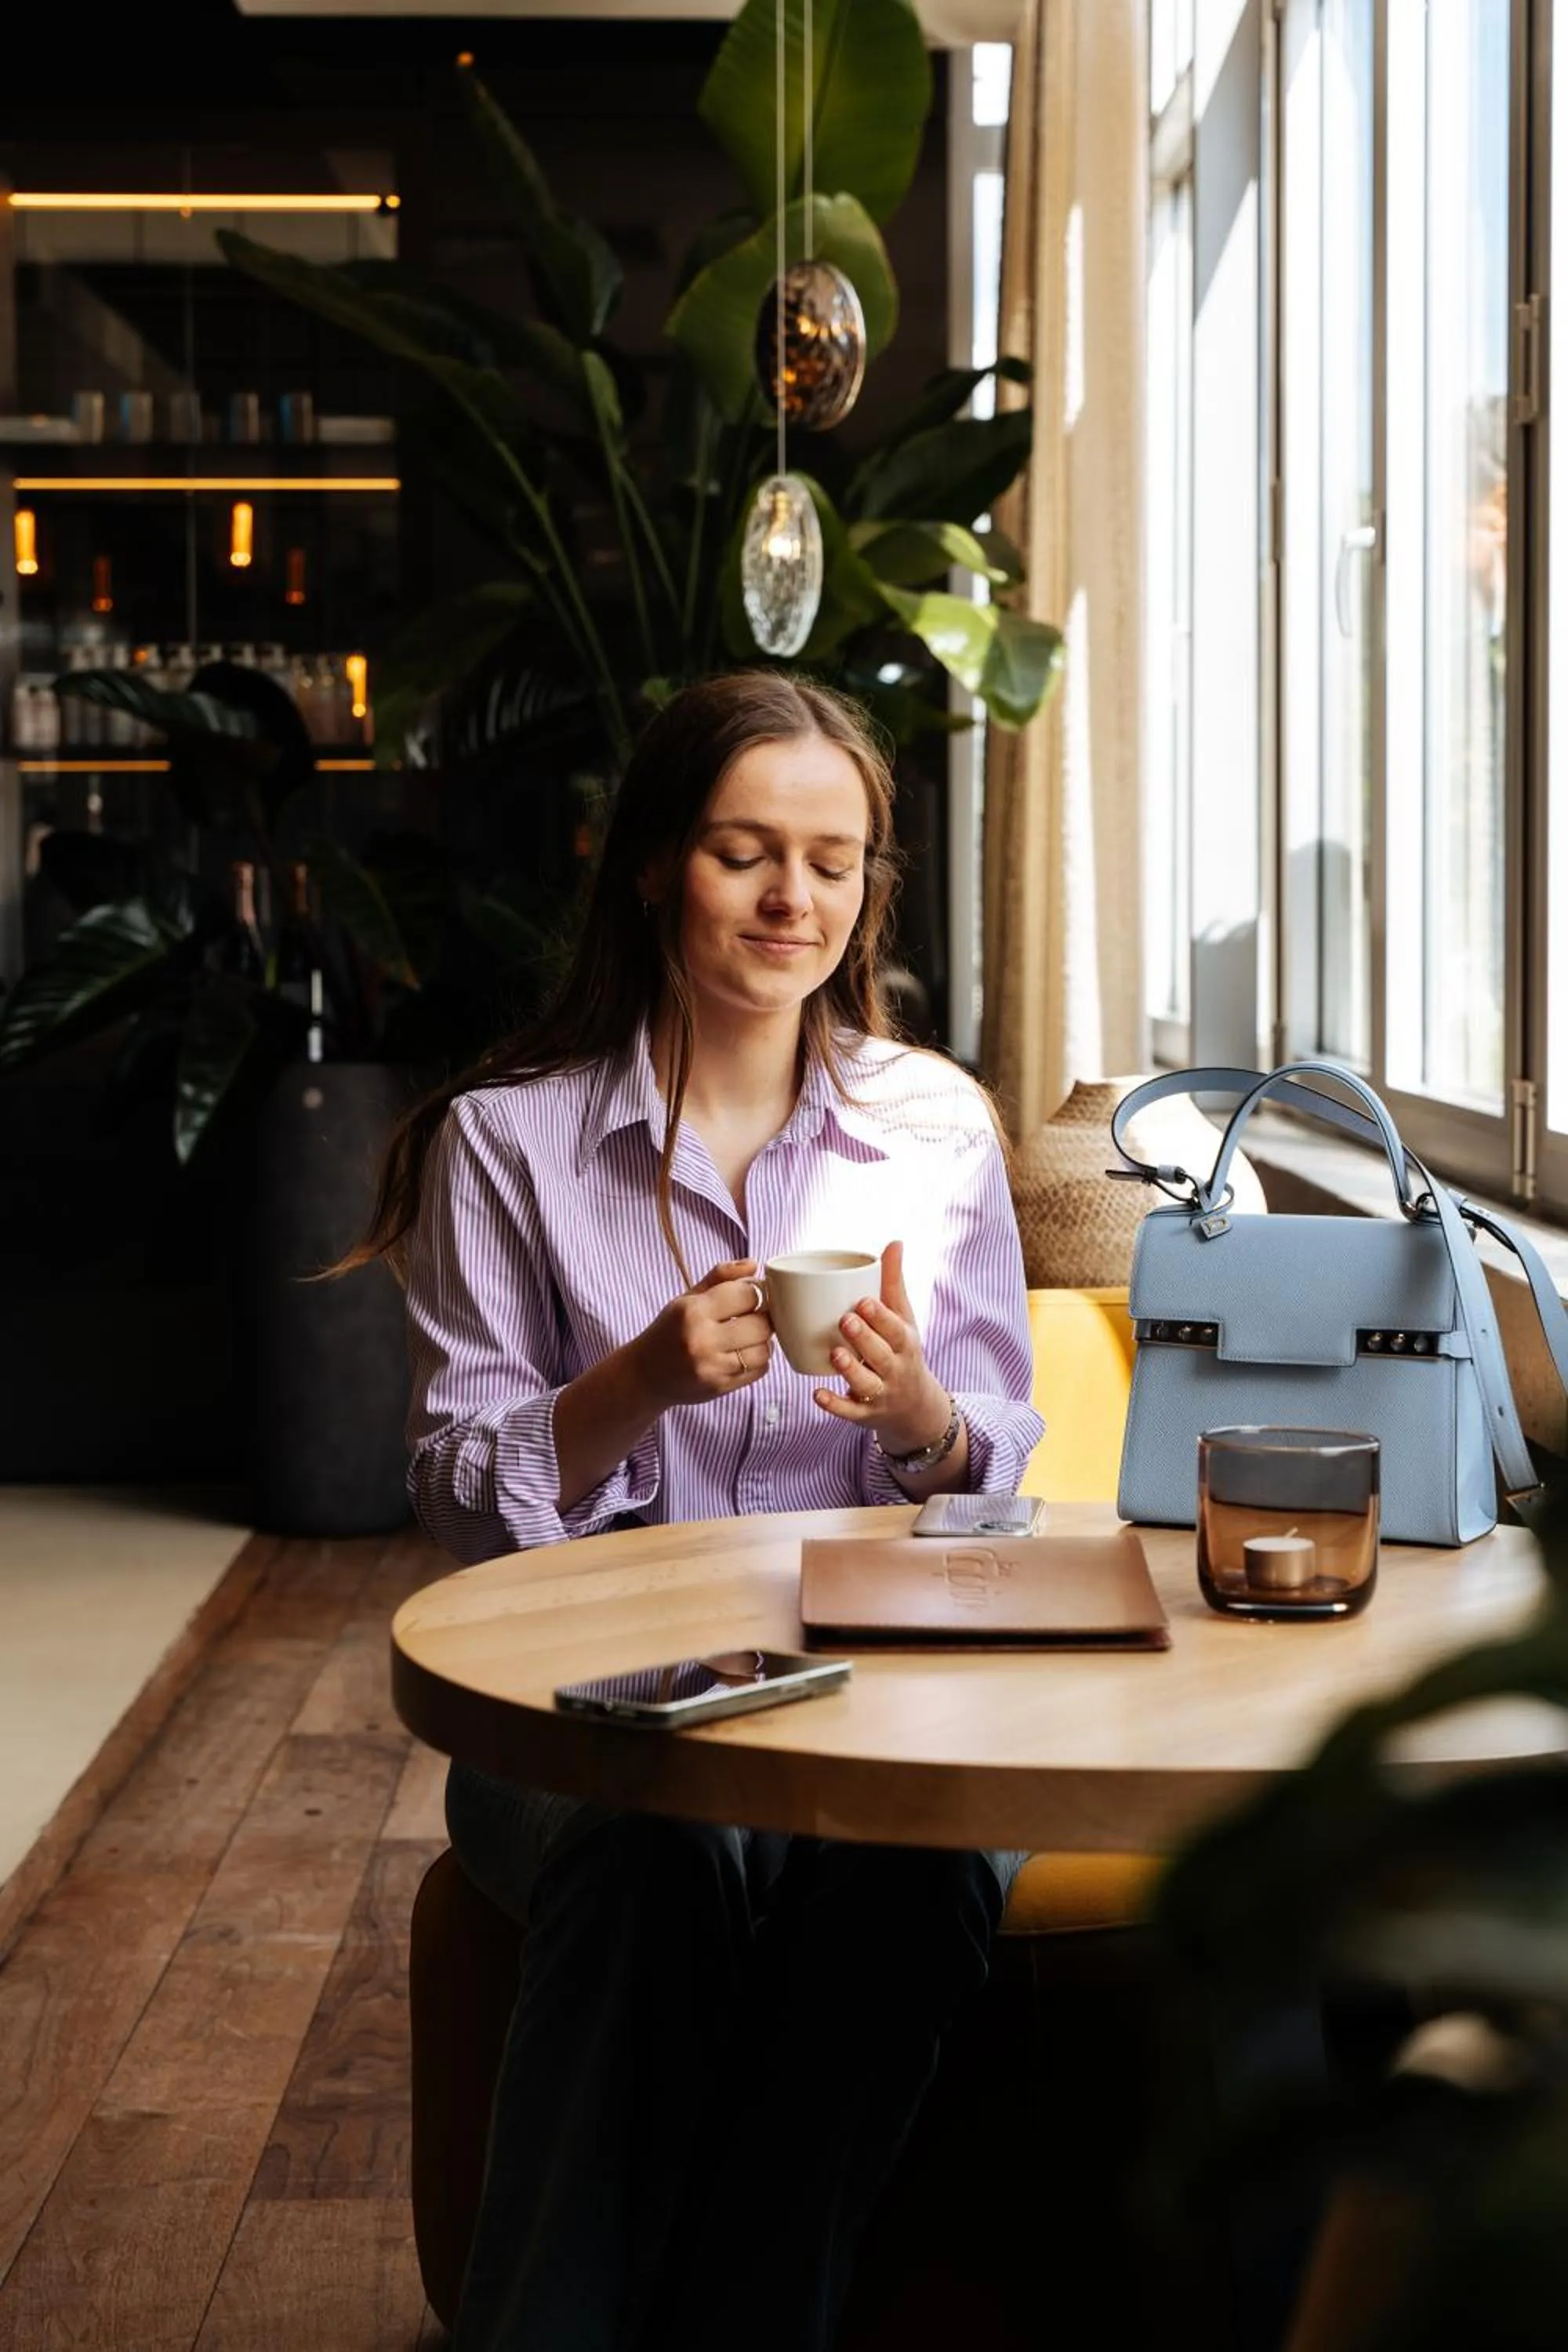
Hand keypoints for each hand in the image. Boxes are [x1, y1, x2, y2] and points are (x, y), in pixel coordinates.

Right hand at [629, 1258, 773, 1410]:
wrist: (645, 1376)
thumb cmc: (669, 1331)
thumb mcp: (687, 1298)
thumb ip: (720, 1277)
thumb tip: (753, 1264)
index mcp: (693, 1311)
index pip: (748, 1294)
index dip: (757, 1292)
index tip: (752, 1295)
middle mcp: (702, 1340)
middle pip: (761, 1324)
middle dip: (762, 1318)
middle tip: (753, 1317)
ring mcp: (712, 1367)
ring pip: (764, 1350)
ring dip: (761, 1342)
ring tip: (747, 1337)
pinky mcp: (720, 1387)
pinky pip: (760, 1371)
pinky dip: (758, 1361)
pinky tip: (742, 1354)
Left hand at [812, 1240, 949, 1454]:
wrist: (914, 1407)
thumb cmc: (901, 1351)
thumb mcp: (904, 1319)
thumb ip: (893, 1283)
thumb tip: (894, 1242)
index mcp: (905, 1343)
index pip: (896, 1330)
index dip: (881, 1317)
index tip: (864, 1301)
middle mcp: (896, 1369)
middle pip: (882, 1356)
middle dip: (865, 1339)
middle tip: (845, 1320)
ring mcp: (882, 1394)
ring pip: (867, 1385)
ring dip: (851, 1370)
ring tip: (834, 1354)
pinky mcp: (866, 1415)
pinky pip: (851, 1413)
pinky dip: (835, 1405)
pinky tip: (817, 1393)